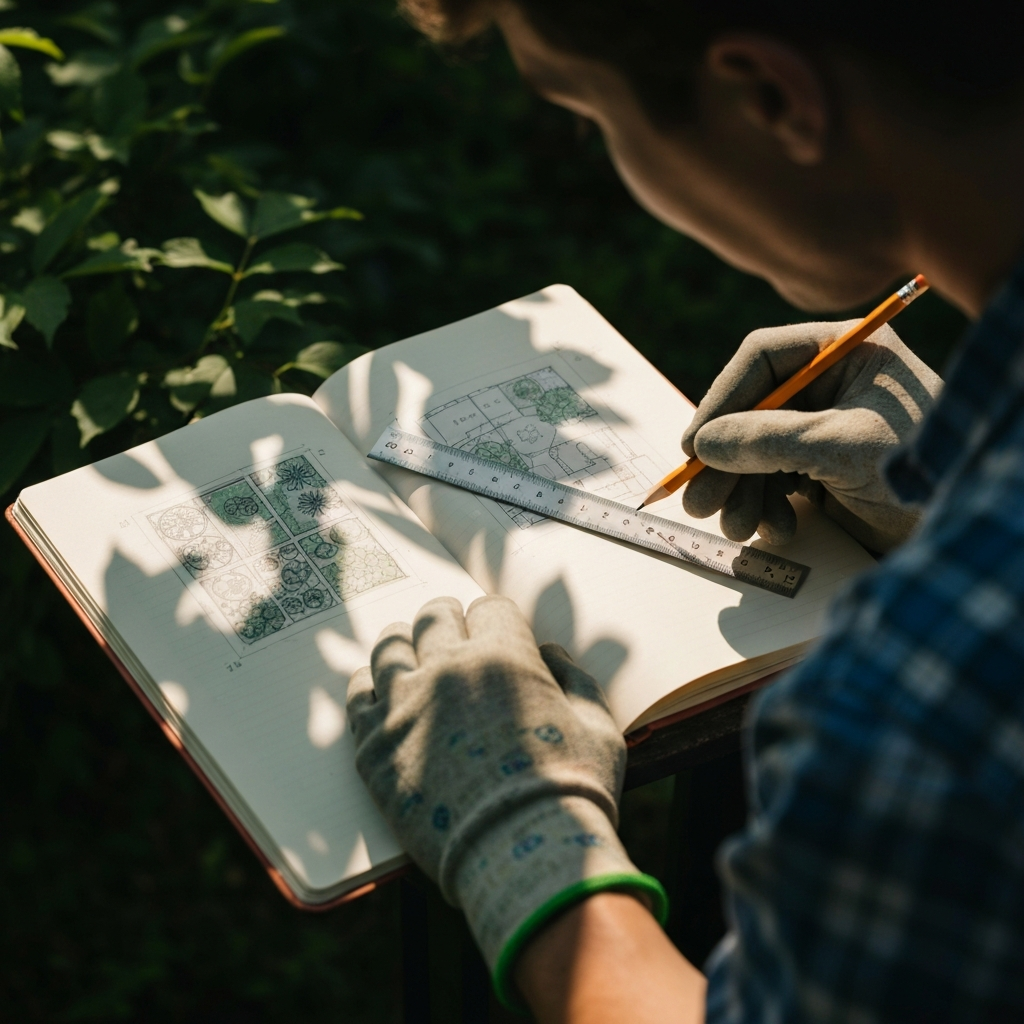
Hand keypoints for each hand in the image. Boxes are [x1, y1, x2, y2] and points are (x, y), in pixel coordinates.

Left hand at [346, 595, 665, 1005]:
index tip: (498, 634)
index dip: (497, 620)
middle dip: (449, 621)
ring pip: (390, 647)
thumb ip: (577, 681)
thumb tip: (553, 656)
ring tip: (410, 653)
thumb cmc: (571, 793)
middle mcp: (448, 669)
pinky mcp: (375, 745)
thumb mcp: (599, 728)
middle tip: (453, 635)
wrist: (521, 856)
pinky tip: (382, 694)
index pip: (490, 609)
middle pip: (435, 617)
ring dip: (404, 644)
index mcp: (504, 657)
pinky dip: (370, 686)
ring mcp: (405, 705)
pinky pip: (358, 694)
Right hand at [680, 320, 942, 551]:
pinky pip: (772, 483)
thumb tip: (704, 446)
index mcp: (846, 353)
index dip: (721, 400)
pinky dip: (766, 510)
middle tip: (697, 501)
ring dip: (739, 493)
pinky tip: (778, 531)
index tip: (695, 446)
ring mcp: (824, 429)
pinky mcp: (823, 471)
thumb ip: (768, 439)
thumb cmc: (923, 469)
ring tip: (737, 527)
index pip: (762, 359)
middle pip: (749, 411)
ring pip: (754, 452)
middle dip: (724, 461)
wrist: (965, 530)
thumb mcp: (842, 445)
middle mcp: (831, 386)